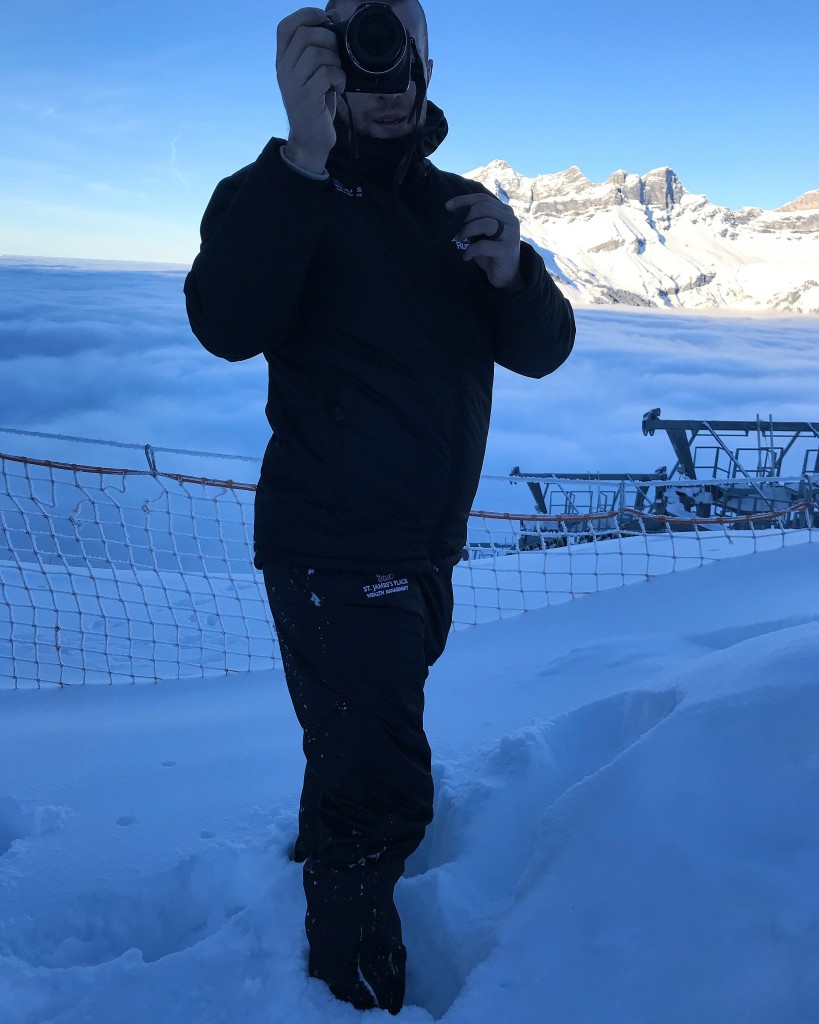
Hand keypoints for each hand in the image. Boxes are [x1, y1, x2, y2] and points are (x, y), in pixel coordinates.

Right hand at [276, 8, 345, 174]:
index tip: (326, 19)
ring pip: (318, 53)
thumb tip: (333, 15)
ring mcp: (293, 83)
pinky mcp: (306, 96)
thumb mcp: (314, 72)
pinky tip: (338, 88)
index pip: (286, 26)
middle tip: (337, 57)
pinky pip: (327, 73)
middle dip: (329, 40)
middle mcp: (283, 70)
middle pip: (306, 35)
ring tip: (337, 77)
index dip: (306, 15)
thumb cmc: (316, 104)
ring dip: (336, 62)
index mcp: (283, 60)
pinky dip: (339, 78)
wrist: (311, 140)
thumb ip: (319, 46)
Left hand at [445, 193, 523, 290]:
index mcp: (504, 212)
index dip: (464, 200)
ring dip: (467, 230)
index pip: (483, 199)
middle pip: (484, 208)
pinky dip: (471, 250)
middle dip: (465, 217)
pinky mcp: (508, 250)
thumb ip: (473, 222)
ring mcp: (511, 234)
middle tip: (454, 229)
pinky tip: (466, 256)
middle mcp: (510, 220)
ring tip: (459, 239)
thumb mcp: (481, 234)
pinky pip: (484, 246)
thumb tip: (454, 215)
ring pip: (485, 223)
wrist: (506, 275)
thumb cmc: (491, 252)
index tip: (448, 206)